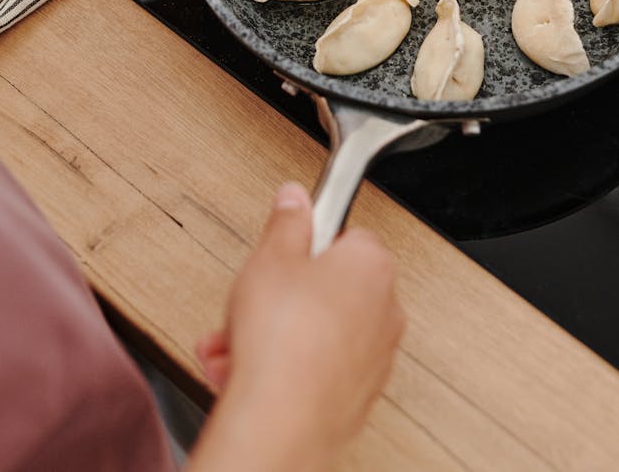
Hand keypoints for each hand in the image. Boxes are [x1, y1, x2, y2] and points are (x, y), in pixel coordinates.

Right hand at [189, 183, 404, 471]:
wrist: (281, 419)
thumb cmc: (284, 339)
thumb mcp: (271, 257)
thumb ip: (286, 221)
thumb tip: (295, 198)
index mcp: (371, 264)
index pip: (344, 234)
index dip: (304, 242)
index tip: (281, 249)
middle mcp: (384, 309)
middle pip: (325, 286)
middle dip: (278, 294)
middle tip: (250, 299)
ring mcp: (373, 356)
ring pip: (315, 329)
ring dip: (272, 332)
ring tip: (234, 343)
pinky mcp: (355, 395)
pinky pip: (315, 366)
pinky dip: (283, 366)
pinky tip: (244, 370)